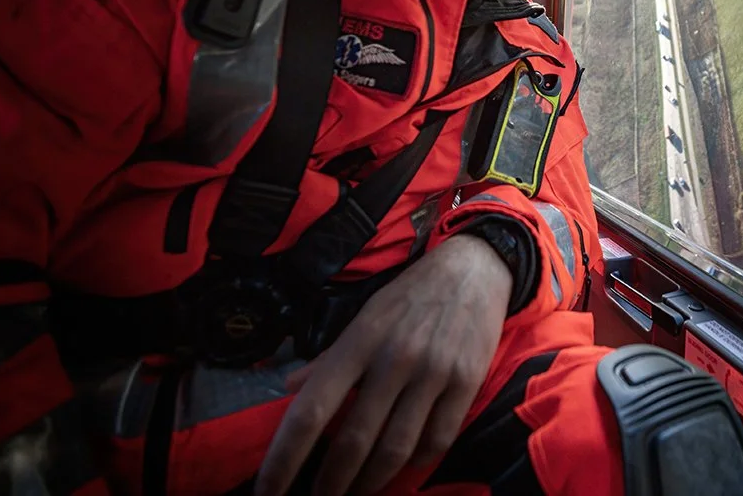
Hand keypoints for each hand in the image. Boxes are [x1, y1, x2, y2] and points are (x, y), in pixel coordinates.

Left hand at [256, 235, 511, 495]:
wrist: (474, 269)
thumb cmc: (410, 296)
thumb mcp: (362, 317)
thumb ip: (327, 359)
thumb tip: (287, 391)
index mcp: (358, 341)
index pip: (311, 410)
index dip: (285, 457)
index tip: (267, 492)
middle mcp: (393, 358)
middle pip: (354, 440)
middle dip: (330, 483)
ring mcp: (433, 373)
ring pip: (396, 449)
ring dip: (369, 483)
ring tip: (354, 495)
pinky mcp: (467, 383)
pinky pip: (437, 441)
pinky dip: (415, 465)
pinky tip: (399, 471)